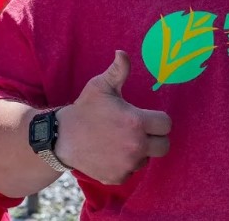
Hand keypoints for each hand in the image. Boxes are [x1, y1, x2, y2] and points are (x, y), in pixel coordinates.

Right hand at [54, 50, 170, 184]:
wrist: (61, 137)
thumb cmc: (84, 109)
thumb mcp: (100, 86)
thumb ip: (118, 70)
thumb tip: (122, 52)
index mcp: (136, 122)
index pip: (166, 125)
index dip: (158, 120)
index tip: (147, 118)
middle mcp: (136, 145)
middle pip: (164, 146)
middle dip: (155, 138)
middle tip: (139, 131)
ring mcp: (128, 164)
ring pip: (147, 159)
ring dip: (140, 152)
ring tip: (121, 141)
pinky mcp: (118, 177)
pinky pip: (131, 171)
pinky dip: (125, 164)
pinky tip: (111, 153)